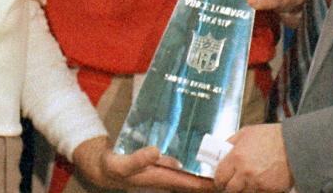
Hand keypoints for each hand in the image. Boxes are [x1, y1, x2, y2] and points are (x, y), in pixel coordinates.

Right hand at [73, 136, 212, 190]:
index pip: (189, 183)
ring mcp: (163, 169)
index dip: (206, 183)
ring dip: (202, 167)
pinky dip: (190, 158)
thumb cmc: (113, 168)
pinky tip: (198, 150)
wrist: (103, 166)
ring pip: (188, 170)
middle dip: (209, 175)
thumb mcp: (122, 164)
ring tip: (220, 158)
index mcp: (159, 178)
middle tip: (229, 166)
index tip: (223, 178)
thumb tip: (157, 151)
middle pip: (193, 179)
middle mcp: (165, 175)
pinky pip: (179, 161)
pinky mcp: (159, 161)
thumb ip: (138, 159)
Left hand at [213, 124, 292, 192]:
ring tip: (249, 180)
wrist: (294, 145)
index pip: (219, 177)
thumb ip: (231, 142)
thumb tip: (221, 150)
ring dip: (244, 189)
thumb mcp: (246, 133)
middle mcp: (245, 172)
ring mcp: (257, 183)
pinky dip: (257, 190)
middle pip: (230, 189)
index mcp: (236, 157)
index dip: (219, 179)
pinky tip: (260, 182)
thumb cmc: (271, 137)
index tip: (221, 179)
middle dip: (230, 186)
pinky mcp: (268, 190)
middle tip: (234, 181)